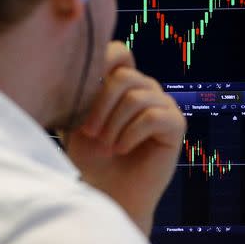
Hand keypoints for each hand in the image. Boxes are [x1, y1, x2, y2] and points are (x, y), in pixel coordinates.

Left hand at [65, 41, 185, 234]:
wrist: (107, 191)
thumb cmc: (90, 156)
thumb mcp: (77, 118)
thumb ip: (80, 91)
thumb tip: (68, 66)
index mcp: (123, 81)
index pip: (120, 52)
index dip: (102, 63)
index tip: (81, 91)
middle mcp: (145, 87)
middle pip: (124, 77)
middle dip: (101, 107)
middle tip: (90, 133)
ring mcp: (163, 103)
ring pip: (136, 98)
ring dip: (114, 125)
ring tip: (106, 145)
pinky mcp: (176, 123)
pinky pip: (153, 116)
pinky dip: (130, 134)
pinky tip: (121, 148)